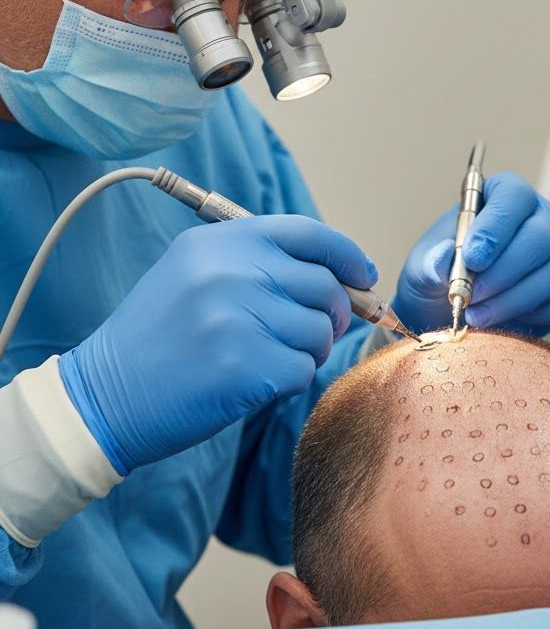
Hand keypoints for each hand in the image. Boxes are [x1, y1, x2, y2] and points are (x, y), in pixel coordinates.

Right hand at [59, 215, 375, 473]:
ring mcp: (238, 318)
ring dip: (309, 352)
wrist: (106, 395)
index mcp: (220, 242)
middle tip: (310, 335)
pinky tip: (254, 381)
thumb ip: (261, 264)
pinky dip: (290, 381)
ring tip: (270, 359)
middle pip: (324, 286)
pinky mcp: (245, 366)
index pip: (308, 233)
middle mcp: (230, 272)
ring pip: (320, 332)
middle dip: (333, 315)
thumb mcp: (195, 274)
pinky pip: (303, 370)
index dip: (347, 255)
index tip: (364, 276)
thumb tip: (343, 278)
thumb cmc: (161, 337)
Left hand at [392, 172, 549, 335]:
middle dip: (504, 273)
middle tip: (471, 296)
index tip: (472, 258)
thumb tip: (444, 259)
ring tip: (480, 315)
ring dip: (516, 300)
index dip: (496, 226)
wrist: (451, 314)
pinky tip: (514, 322)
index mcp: (504, 197)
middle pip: (541, 235)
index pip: (514, 196)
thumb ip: (430, 262)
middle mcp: (541, 219)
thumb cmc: (441, 280)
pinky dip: (546, 315)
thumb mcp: (421, 270)